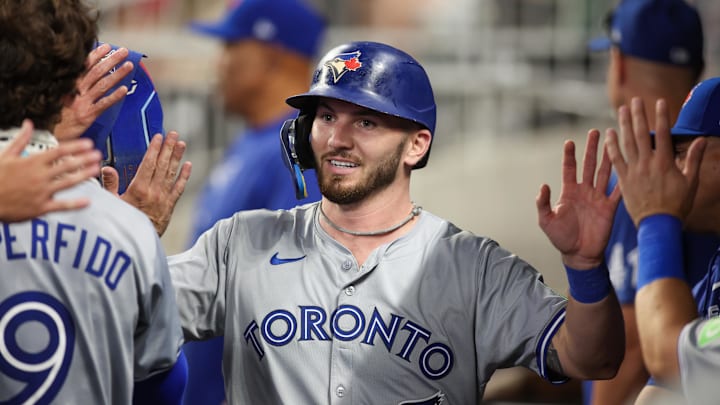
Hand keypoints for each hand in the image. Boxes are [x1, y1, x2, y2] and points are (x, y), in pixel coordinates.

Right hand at [0, 119, 101, 221]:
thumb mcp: (6, 155)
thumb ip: (21, 139)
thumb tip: (29, 123)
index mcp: (32, 162)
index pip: (59, 151)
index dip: (76, 147)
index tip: (89, 144)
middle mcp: (39, 176)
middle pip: (67, 165)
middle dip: (84, 159)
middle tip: (98, 154)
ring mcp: (41, 192)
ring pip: (67, 183)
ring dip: (84, 175)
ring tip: (96, 169)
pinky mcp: (40, 208)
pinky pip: (61, 206)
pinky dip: (75, 204)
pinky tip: (87, 201)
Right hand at [54, 43, 133, 139]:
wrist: (48, 135)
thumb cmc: (57, 116)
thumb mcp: (61, 97)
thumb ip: (72, 86)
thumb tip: (85, 74)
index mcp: (69, 85)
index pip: (84, 66)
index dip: (96, 55)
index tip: (107, 47)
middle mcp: (76, 92)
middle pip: (96, 72)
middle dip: (111, 60)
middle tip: (124, 51)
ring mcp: (82, 103)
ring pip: (102, 85)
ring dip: (117, 74)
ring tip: (129, 65)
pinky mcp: (88, 116)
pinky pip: (103, 104)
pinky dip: (114, 96)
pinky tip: (124, 89)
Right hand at [102, 131, 191, 235]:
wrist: (136, 241)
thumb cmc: (121, 222)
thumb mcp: (111, 203)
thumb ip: (109, 184)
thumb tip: (106, 167)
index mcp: (138, 189)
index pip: (148, 163)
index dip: (154, 149)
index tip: (159, 137)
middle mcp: (153, 191)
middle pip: (162, 165)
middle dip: (168, 148)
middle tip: (174, 134)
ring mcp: (163, 198)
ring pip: (172, 174)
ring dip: (177, 158)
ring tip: (182, 144)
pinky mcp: (170, 206)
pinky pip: (179, 189)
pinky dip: (184, 176)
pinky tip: (188, 165)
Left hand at [537, 129, 620, 268]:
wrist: (579, 255)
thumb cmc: (560, 238)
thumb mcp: (547, 220)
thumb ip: (543, 203)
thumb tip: (543, 185)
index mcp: (569, 192)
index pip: (569, 169)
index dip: (569, 156)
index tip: (569, 141)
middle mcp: (584, 191)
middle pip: (589, 165)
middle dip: (592, 149)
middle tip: (596, 132)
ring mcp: (598, 198)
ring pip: (605, 173)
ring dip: (609, 158)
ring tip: (615, 142)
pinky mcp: (610, 208)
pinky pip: (618, 192)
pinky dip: (624, 180)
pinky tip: (631, 166)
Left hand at [605, 98, 705, 225]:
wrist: (658, 225)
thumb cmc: (677, 205)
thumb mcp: (691, 182)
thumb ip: (695, 159)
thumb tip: (702, 140)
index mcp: (665, 163)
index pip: (662, 134)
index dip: (661, 116)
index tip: (659, 101)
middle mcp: (647, 165)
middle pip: (640, 135)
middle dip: (638, 116)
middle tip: (635, 100)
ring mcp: (633, 172)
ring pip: (626, 144)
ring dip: (623, 126)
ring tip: (621, 110)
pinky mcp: (623, 181)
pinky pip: (615, 160)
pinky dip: (611, 146)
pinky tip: (608, 134)